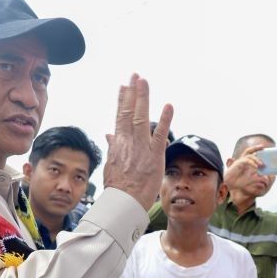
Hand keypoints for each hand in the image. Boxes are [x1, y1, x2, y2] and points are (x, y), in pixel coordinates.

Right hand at [102, 74, 173, 209]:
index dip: (122, 100)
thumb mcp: (111, 164)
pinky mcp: (154, 156)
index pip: (120, 117)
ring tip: (144, 81)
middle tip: (135, 75)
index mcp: (118, 144)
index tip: (124, 86)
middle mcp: (128, 142)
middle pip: (129, 112)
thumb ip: (112, 147)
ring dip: (143, 98)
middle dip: (132, 93)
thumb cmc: (118, 187)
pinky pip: (160, 135)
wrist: (123, 202)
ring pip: (141, 118)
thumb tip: (108, 135)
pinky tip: (169, 106)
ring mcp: (141, 148)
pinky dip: (165, 120)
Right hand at [224, 144, 266, 188]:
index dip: (257, 150)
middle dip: (256, 147)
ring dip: (256, 159)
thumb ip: (257, 177)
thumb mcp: (251, 179)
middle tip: (263, 147)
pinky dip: (252, 163)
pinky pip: (246, 161)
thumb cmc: (239, 182)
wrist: (230, 185)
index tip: (264, 148)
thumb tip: (265, 177)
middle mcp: (242, 160)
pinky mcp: (237, 164)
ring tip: (262, 165)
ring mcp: (239, 161)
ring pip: (249, 156)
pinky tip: (256, 167)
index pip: (251, 154)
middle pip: (249, 151)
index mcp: (245, 162)